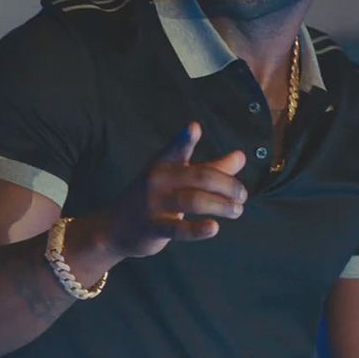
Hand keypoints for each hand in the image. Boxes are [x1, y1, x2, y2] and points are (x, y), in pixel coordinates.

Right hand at [96, 122, 246, 258]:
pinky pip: (178, 229)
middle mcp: (157, 180)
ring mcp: (154, 203)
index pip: (176, 148)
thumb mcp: (179, 178)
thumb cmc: (155, 197)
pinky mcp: (153, 227)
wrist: (116, 227)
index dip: (184, 139)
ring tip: (237, 210)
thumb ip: (211, 168)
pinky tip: (214, 227)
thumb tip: (241, 156)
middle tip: (243, 194)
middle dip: (227, 185)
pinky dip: (198, 229)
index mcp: (164, 163)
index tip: (194, 128)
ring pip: (193, 200)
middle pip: (199, 176)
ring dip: (221, 205)